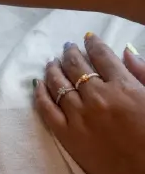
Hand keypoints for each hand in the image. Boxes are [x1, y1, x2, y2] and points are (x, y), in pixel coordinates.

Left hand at [34, 33, 144, 173]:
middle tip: (66, 48)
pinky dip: (40, 93)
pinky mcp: (66, 134)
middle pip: (76, 66)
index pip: (102, 57)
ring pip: (58, 83)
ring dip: (53, 69)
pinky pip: (46, 108)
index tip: (87, 38)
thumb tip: (126, 51)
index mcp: (124, 87)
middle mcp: (97, 96)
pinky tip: (38, 85)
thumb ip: (142, 73)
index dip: (93, 44)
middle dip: (70, 53)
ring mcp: (78, 115)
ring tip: (51, 62)